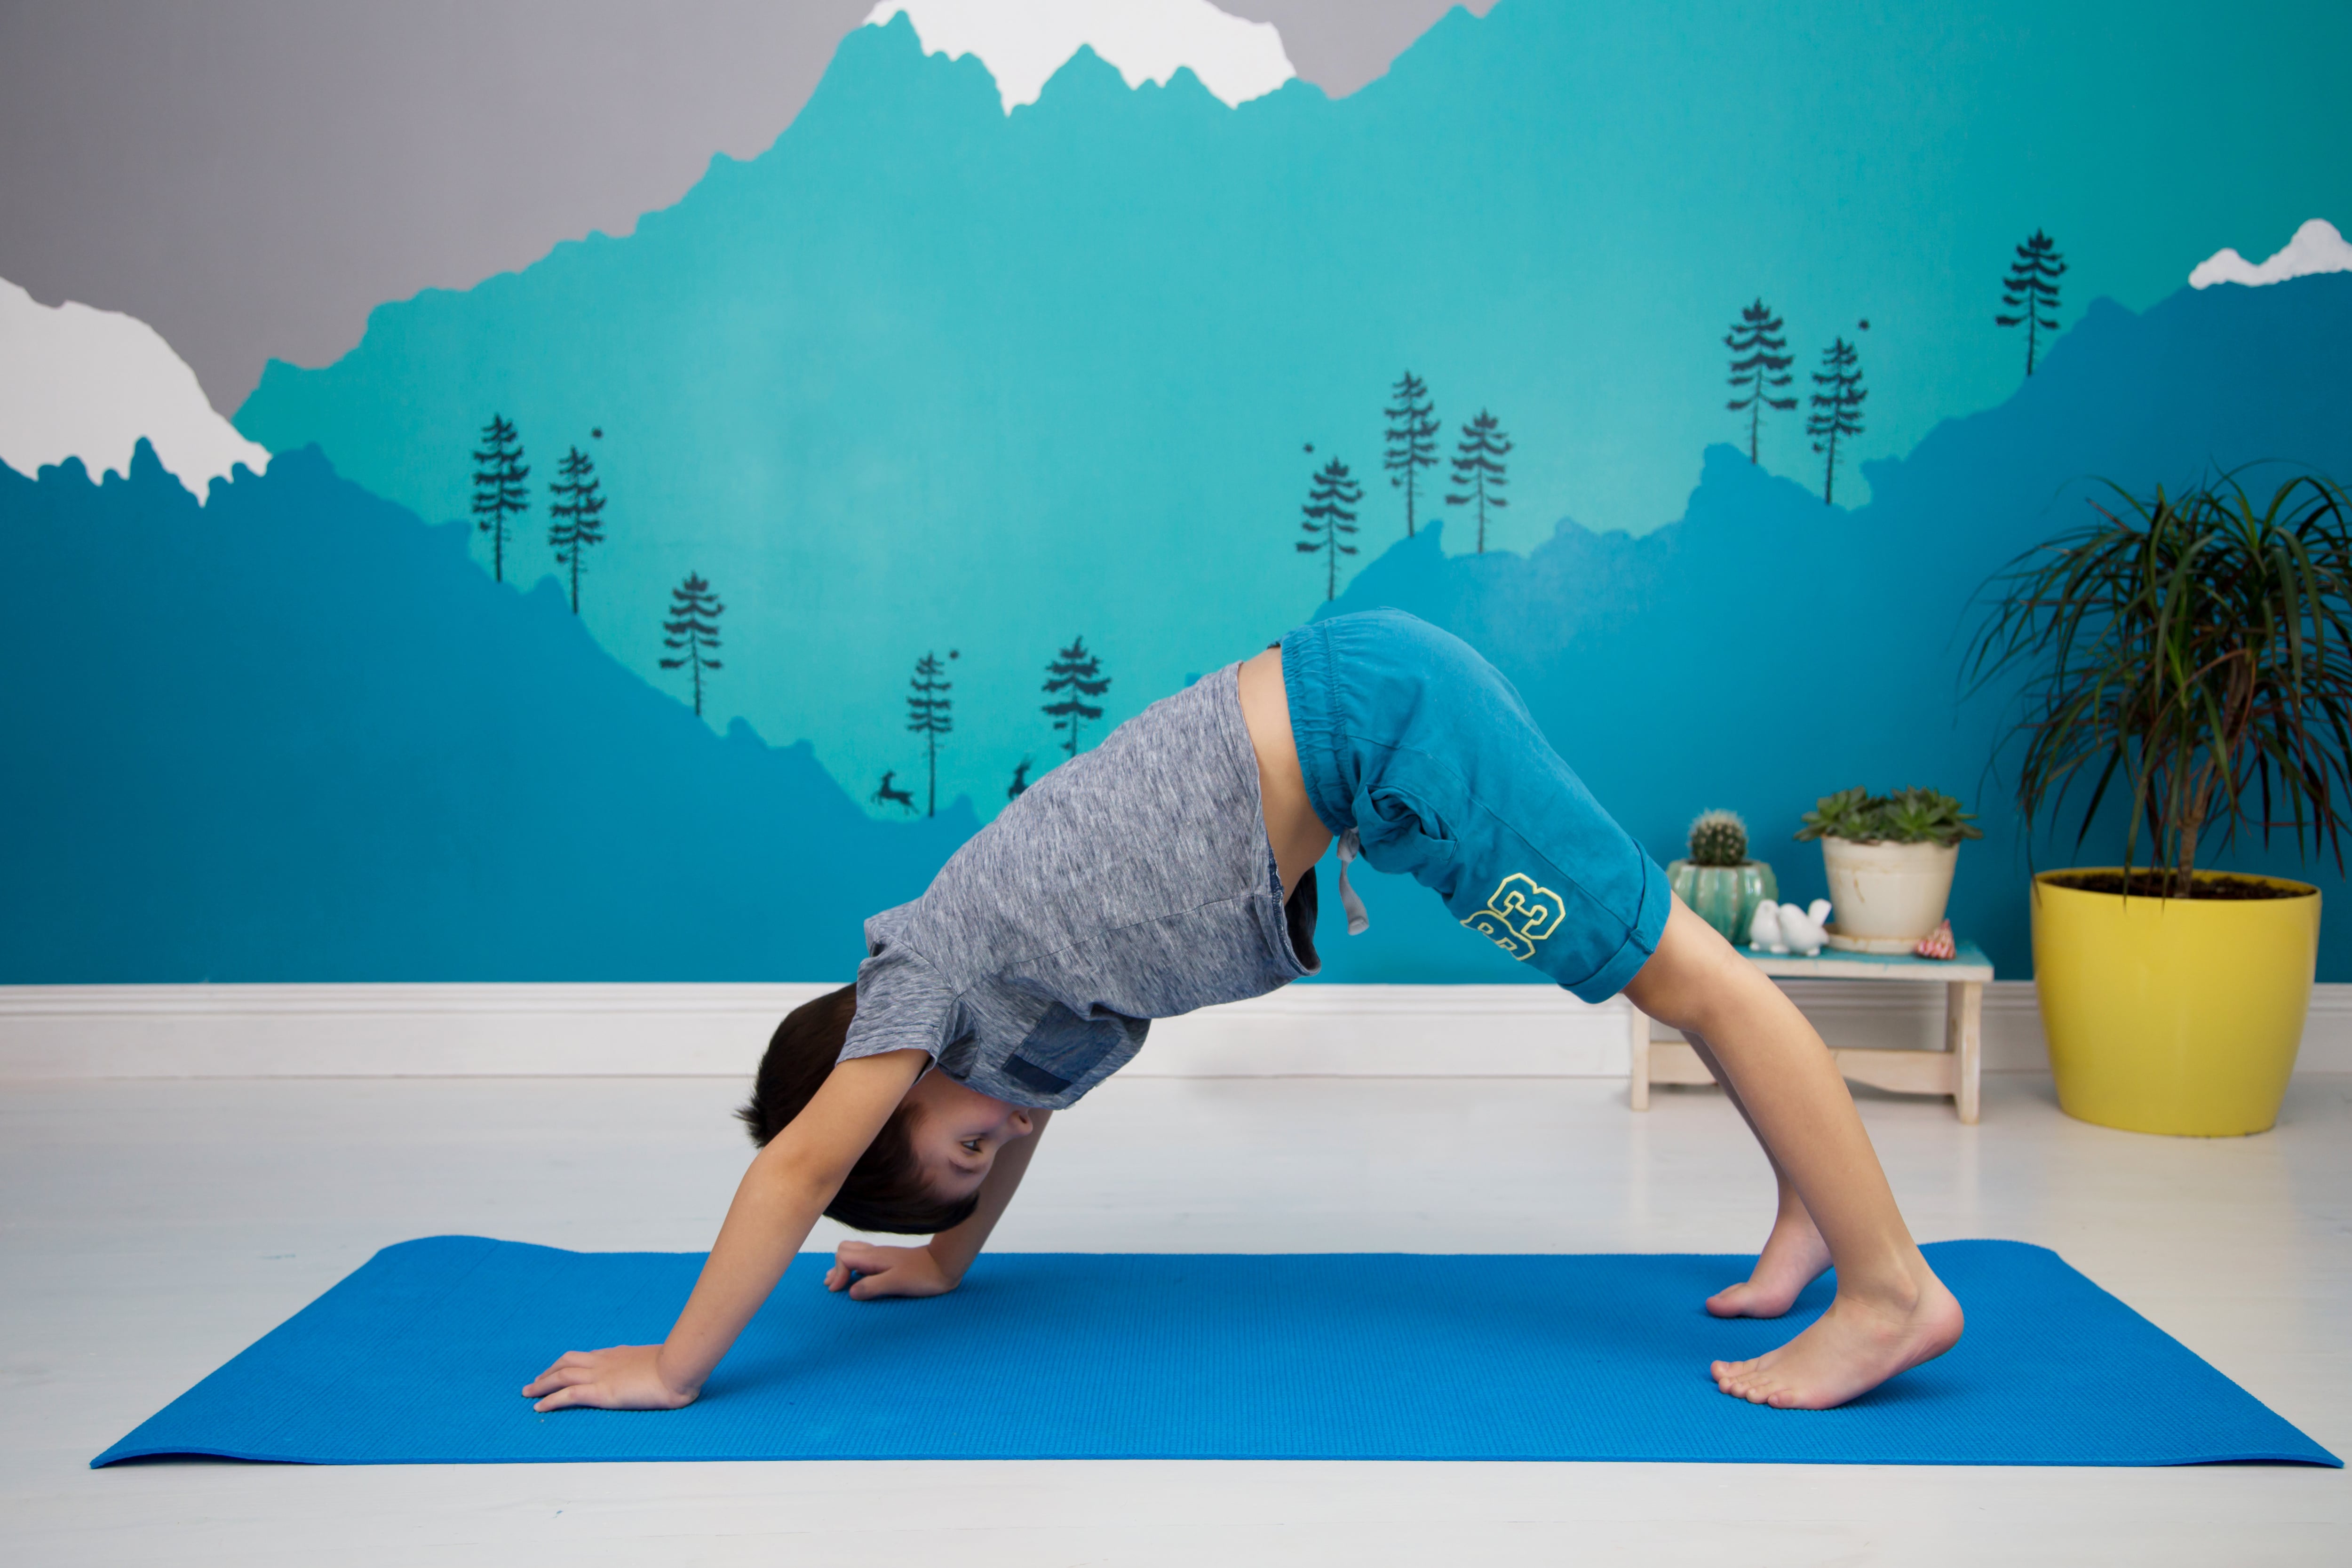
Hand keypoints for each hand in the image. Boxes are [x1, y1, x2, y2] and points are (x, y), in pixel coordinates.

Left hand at [522, 1343, 696, 1411]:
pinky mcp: (599, 1392)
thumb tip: (663, 1375)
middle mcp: (604, 1361)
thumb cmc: (677, 1366)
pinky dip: (550, 1399)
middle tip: (536, 1381)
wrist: (678, 1366)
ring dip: (542, 1383)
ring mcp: (600, 1375)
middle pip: (567, 1362)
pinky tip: (539, 1406)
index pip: (588, 1357)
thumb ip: (654, 1369)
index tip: (561, 1370)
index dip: (571, 1363)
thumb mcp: (663, 1364)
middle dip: (549, 1371)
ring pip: (561, 1375)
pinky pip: (566, 1394)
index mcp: (619, 1355)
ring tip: (528, 1392)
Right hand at [825, 1240, 956, 1299]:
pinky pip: (865, 1259)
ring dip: (845, 1267)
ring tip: (840, 1284)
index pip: (843, 1256)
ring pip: (855, 1253)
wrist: (944, 1265)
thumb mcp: (896, 1283)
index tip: (839, 1291)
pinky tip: (859, 1279)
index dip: (838, 1273)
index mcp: (873, 1257)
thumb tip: (850, 1292)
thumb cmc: (922, 1275)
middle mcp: (875, 1253)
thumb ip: (872, 1286)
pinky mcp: (890, 1261)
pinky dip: (856, 1268)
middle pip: (845, 1250)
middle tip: (835, 1287)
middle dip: (837, 1267)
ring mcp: (882, 1255)